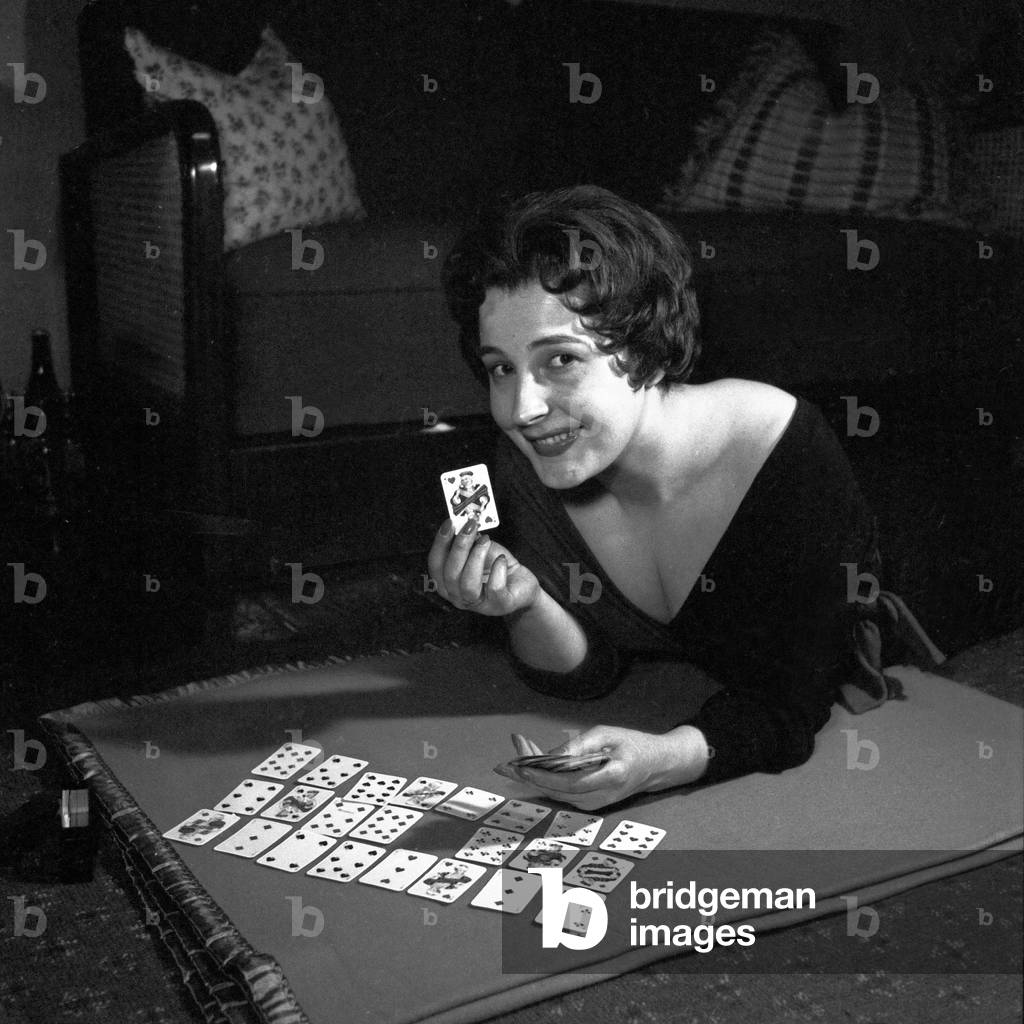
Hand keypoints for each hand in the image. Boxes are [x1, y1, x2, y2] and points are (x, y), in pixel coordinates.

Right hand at [426, 519, 539, 616]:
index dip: (440, 544)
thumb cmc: (496, 567)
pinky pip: (494, 589)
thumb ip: (469, 541)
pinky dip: (497, 570)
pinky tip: (501, 559)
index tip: (450, 523)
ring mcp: (479, 604)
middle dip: (459, 546)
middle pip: (449, 574)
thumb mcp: (479, 551)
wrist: (521, 585)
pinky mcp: (500, 605)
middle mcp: (458, 597)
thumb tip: (463, 524)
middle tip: (470, 526)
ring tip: (485, 540)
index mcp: (448, 583)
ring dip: (476, 557)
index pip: (435, 565)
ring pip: (467, 584)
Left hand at [501, 726, 675, 810]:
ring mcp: (595, 804)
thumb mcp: (608, 734)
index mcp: (610, 779)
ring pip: (556, 793)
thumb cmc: (633, 745)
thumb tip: (550, 757)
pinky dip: (545, 777)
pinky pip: (562, 792)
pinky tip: (533, 760)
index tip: (521, 765)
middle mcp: (600, 798)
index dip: (543, 776)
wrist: (656, 765)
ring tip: (518, 749)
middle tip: (509, 756)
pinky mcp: (589, 803)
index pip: (569, 783)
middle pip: (557, 791)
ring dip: (534, 774)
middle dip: (529, 773)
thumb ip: (579, 746)